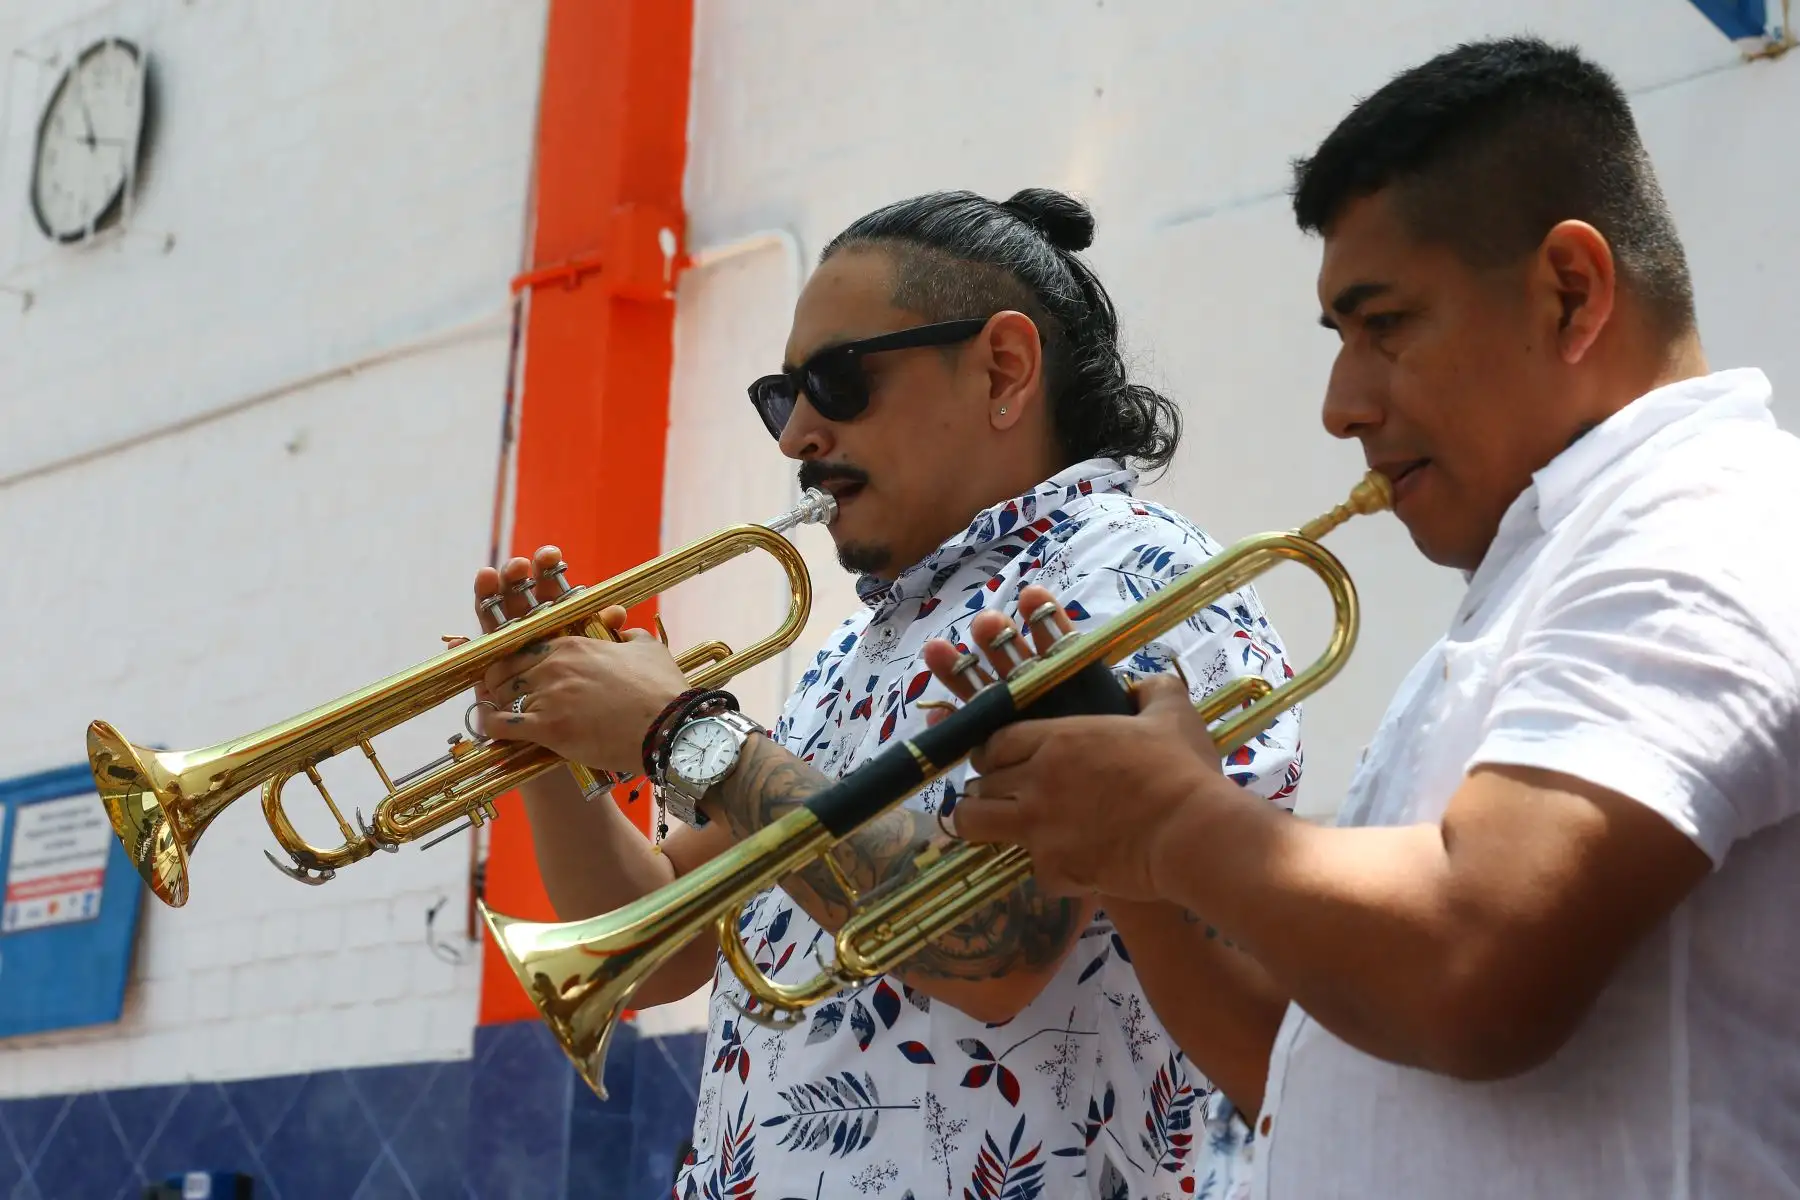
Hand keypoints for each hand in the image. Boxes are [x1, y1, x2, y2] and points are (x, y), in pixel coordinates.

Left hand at [468, 547, 688, 773]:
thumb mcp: (647, 649)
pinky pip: (501, 724)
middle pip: (505, 669)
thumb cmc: (663, 690)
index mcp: (573, 644)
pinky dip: (490, 727)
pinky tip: (490, 730)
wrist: (671, 728)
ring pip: (500, 695)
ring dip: (495, 704)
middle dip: (500, 682)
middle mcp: (554, 665)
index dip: (514, 660)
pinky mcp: (548, 727)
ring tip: (496, 714)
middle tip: (502, 696)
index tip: (514, 672)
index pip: (523, 645)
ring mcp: (549, 695)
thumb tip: (620, 626)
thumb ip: (627, 634)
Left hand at [919, 585, 1230, 899]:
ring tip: (1000, 828)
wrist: (1192, 832)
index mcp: (1057, 739)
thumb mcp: (1172, 713)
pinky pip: (1033, 870)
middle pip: (981, 782)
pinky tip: (1069, 866)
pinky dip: (1050, 870)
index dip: (993, 752)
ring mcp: (1038, 827)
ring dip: (982, 823)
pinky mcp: (1052, 868)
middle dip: (988, 787)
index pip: (996, 742)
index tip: (1000, 760)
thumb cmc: (1182, 769)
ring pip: (975, 823)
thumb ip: (1152, 690)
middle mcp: (1036, 780)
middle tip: (1005, 794)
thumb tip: (1140, 684)